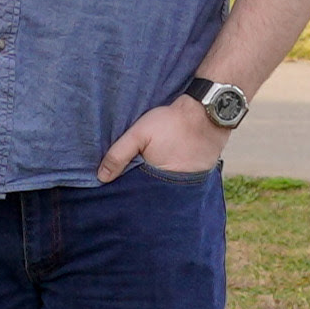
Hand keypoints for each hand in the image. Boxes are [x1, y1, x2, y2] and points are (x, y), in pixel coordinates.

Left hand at [98, 96, 233, 182]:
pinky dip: (169, 179)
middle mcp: (175, 188)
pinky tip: (162, 169)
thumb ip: (119, 154)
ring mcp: (188, 184)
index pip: (136, 195)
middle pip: (150, 195)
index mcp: (158, 182)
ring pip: (165, 190)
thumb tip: (101, 177)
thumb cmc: (171, 122)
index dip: (125, 192)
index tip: (114, 190)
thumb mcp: (139, 134)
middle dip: (138, 191)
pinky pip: (179, 183)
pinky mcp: (198, 176)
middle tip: (127, 184)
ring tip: (145, 175)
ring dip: (155, 186)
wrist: (208, 113)